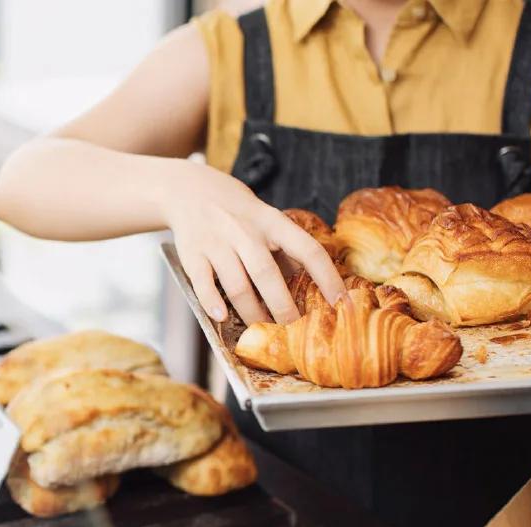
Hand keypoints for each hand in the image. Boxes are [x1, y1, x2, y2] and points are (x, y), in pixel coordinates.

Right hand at [164, 162, 344, 323]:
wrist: (190, 191)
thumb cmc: (238, 213)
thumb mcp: (267, 220)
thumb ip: (285, 249)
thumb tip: (315, 287)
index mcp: (272, 222)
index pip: (307, 249)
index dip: (326, 277)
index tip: (339, 302)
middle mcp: (245, 231)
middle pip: (268, 274)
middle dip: (283, 307)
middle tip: (294, 330)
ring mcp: (217, 243)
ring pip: (237, 286)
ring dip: (252, 312)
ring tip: (262, 328)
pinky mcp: (192, 255)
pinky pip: (203, 284)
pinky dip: (212, 303)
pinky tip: (222, 317)